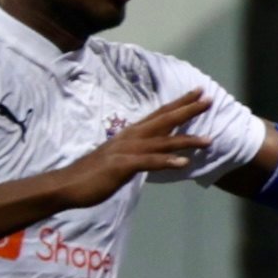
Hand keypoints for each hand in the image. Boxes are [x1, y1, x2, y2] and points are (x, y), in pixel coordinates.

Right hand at [59, 91, 215, 205]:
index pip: (159, 114)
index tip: (198, 93)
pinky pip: (149, 162)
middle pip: (164, 120)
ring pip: (162, 142)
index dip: (179, 103)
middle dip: (188, 110)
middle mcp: (131, 137)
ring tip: (208, 140)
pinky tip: (184, 163)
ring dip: (186, 140)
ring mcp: (127, 150)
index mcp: (131, 133)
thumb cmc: (93, 173)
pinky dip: (167, 161)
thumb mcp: (120, 157)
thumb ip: (138, 151)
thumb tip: (154, 150)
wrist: (68, 184)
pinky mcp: (123, 166)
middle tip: (209, 100)